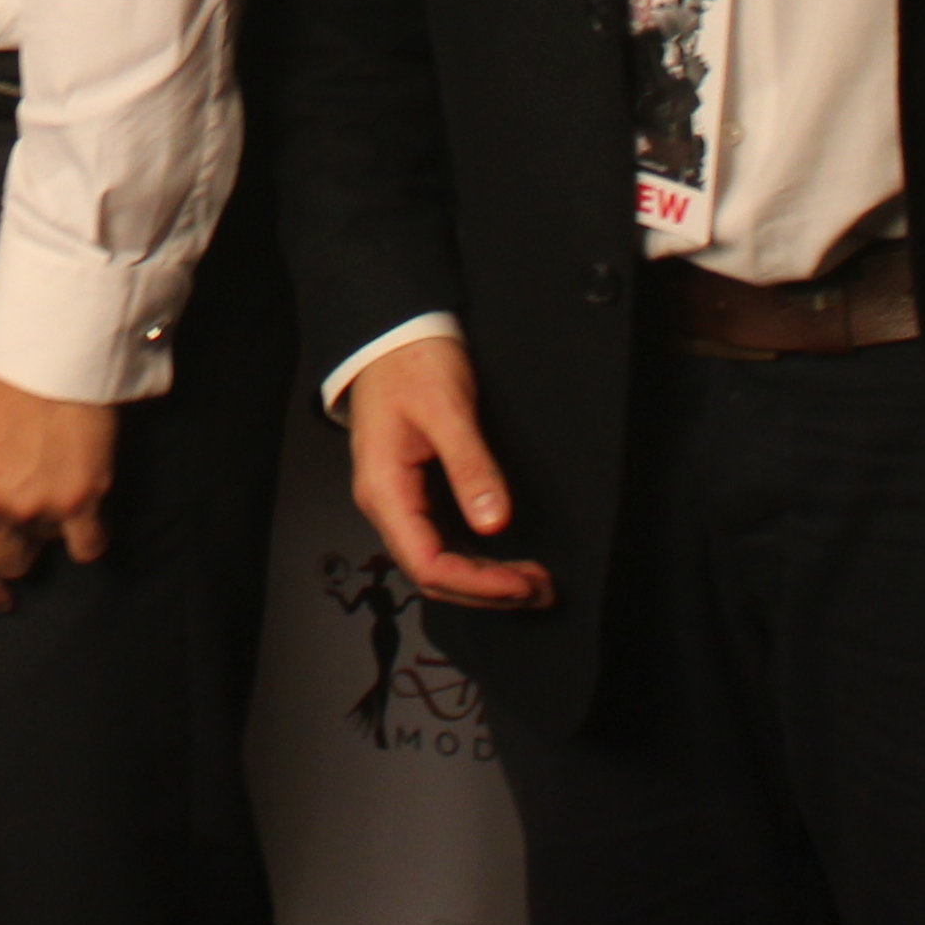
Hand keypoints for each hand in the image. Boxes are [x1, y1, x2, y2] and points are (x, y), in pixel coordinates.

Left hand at [0, 363, 117, 610]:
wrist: (49, 352)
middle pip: (7, 562)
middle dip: (21, 548)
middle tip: (35, 514)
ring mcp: (33, 508)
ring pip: (51, 547)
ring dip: (56, 524)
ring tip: (58, 474)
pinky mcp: (79, 501)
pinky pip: (89, 545)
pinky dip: (92, 531)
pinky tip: (89, 498)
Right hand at [341, 336, 553, 609]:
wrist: (393, 333)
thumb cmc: (412, 363)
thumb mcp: (447, 410)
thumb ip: (471, 467)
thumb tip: (494, 521)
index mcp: (384, 489)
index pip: (427, 563)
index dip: (477, 584)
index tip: (522, 584)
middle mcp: (387, 503)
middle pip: (432, 574)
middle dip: (486, 591)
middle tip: (540, 590)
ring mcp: (400, 499)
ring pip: (437, 562)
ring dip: (483, 580)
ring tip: (533, 583)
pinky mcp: (415, 491)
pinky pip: (441, 541)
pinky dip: (476, 559)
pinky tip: (506, 560)